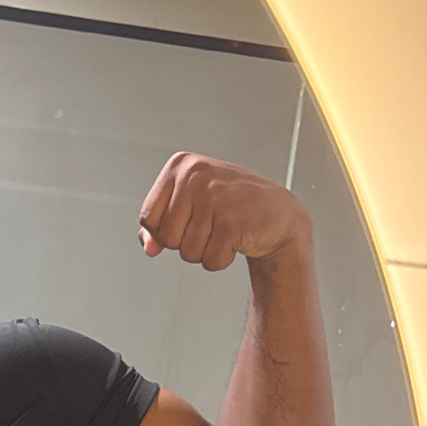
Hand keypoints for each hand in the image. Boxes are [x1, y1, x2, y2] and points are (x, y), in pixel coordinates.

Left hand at [138, 152, 309, 271]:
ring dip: (206, 251)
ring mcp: (215, 197)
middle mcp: (196, 176)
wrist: (278, 213)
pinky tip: (236, 240)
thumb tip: (149, 247)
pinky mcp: (232, 222)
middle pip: (166, 237)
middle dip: (187, 242)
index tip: (189, 219)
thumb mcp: (190, 203)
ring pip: (187, 253)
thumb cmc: (231, 206)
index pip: (148, 217)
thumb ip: (160, 224)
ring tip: (225, 230)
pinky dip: (222, 259)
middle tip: (212, 225)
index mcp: (181, 164)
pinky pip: (210, 261)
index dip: (165, 230)